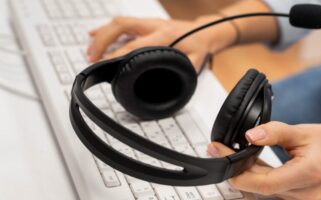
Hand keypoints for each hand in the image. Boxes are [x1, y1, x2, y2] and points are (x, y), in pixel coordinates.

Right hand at [87, 15, 236, 69]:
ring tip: (89, 50)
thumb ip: (180, 72)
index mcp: (165, 36)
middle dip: (102, 41)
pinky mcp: (145, 23)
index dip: (118, 53)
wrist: (205, 31)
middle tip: (92, 57)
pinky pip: (122, 22)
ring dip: (101, 35)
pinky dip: (106, 29)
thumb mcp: (194, 62)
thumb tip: (167, 86)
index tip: (105, 63)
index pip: (135, 44)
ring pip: (119, 22)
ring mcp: (149, 23)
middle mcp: (154, 26)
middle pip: (121, 26)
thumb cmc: (199, 46)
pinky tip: (94, 34)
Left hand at [207, 122, 320, 199]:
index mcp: (305, 175)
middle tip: (218, 150)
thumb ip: (274, 132)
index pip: (261, 182)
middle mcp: (301, 194)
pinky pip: (267, 189)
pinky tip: (246, 162)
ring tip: (229, 153)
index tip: (219, 151)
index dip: (236, 170)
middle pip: (257, 187)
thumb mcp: (301, 131)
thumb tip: (250, 135)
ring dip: (243, 173)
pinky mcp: (294, 198)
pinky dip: (255, 176)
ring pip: (260, 190)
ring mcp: (298, 199)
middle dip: (234, 170)